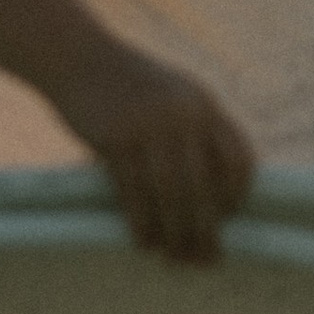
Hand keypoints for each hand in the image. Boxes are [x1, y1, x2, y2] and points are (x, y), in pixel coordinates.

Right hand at [54, 32, 255, 262]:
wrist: (75, 55)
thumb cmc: (125, 83)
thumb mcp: (173, 95)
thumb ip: (195, 129)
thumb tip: (209, 185)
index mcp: (204, 104)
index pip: (239, 159)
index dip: (238, 196)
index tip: (228, 220)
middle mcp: (183, 115)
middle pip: (205, 185)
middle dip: (207, 228)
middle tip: (207, 259)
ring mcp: (149, 127)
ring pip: (171, 195)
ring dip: (175, 233)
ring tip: (175, 257)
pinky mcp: (115, 138)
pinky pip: (134, 192)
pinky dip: (142, 222)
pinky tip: (144, 240)